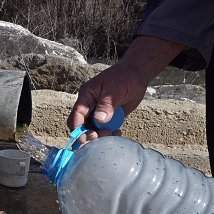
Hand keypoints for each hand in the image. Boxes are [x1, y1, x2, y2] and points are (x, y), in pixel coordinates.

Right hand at [67, 36, 185, 143]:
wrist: (136, 75)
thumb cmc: (124, 77)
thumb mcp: (115, 89)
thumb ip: (107, 104)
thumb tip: (99, 120)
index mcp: (86, 95)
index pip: (77, 114)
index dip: (78, 128)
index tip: (83, 138)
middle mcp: (89, 105)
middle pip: (82, 124)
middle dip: (90, 133)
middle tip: (104, 135)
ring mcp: (98, 111)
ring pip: (93, 129)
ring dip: (101, 135)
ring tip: (113, 133)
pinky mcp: (107, 116)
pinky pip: (103, 129)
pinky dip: (109, 133)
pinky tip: (117, 132)